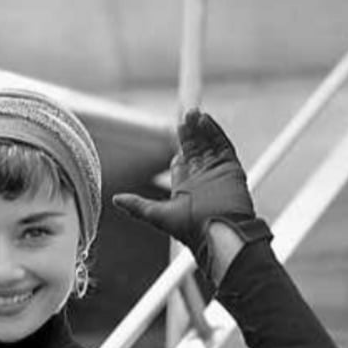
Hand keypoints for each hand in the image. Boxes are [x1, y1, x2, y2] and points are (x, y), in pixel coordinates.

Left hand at [112, 109, 270, 281]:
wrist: (219, 234)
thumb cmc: (190, 229)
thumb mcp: (157, 215)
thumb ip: (137, 206)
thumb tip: (115, 200)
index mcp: (185, 188)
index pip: (181, 160)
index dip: (178, 146)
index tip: (175, 129)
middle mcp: (202, 179)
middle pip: (195, 148)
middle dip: (190, 133)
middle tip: (185, 116)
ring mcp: (217, 173)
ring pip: (209, 144)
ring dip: (201, 129)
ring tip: (194, 113)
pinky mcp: (231, 169)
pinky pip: (224, 146)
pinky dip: (215, 133)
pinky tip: (206, 120)